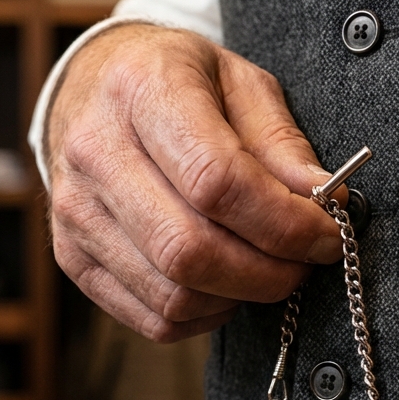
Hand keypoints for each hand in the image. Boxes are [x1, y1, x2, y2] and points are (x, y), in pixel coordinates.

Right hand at [46, 24, 344, 341]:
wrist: (91, 86)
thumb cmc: (177, 82)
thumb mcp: (239, 82)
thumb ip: (281, 142)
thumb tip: (326, 200)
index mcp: (142, 89)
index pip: (217, 182)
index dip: (283, 223)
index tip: (327, 235)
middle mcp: (95, 151)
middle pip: (190, 250)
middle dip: (267, 273)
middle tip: (304, 264)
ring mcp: (75, 210)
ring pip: (172, 294)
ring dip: (239, 297)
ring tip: (266, 270)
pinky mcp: (71, 256)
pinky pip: (152, 318)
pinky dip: (204, 316)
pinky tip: (225, 285)